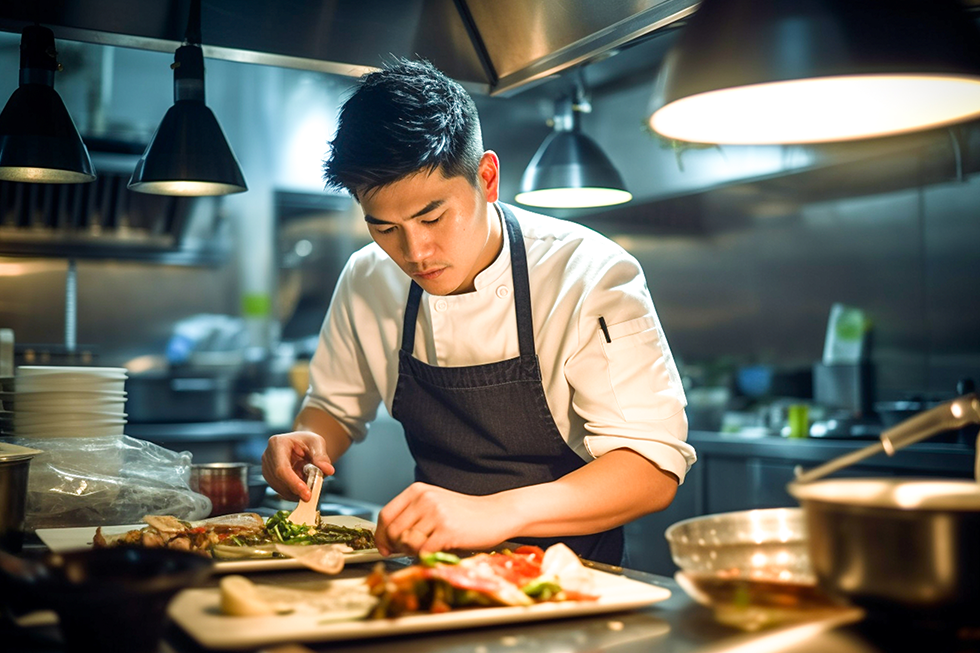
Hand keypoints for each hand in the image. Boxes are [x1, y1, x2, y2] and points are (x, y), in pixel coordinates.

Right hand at [261, 431, 335, 501]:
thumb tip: (328, 470)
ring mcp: (267, 468)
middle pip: (279, 480)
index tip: (307, 494)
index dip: (293, 483)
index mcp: (277, 443)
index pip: (282, 468)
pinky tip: (304, 487)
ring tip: (310, 483)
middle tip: (313, 494)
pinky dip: (294, 493)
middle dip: (297, 489)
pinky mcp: (270, 478)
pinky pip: (282, 491)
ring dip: (297, 491)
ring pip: (280, 488)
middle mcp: (268, 456)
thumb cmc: (308, 442)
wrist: (302, 444)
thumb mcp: (317, 443)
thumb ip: (322, 456)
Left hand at [374, 483, 514, 555]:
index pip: (385, 515)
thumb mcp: (434, 505)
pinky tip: (439, 549)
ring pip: (406, 542)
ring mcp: (435, 514)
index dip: (380, 535)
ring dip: (413, 551)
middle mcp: (424, 499)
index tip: (384, 547)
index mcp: (417, 491)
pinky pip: (424, 551)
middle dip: (396, 547)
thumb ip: (411, 516)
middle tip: (407, 552)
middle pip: (392, 531)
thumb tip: (387, 540)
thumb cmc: (465, 514)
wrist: (497, 513)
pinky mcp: (447, 530)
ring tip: (428, 547)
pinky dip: (427, 555)